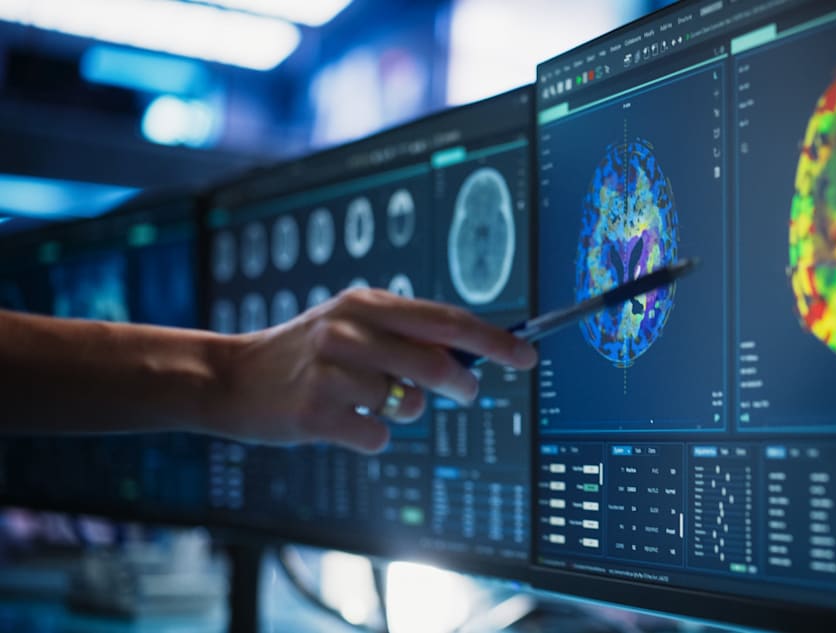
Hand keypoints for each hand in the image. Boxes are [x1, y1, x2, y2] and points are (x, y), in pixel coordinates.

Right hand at [212, 288, 537, 453]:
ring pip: (409, 404)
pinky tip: (344, 422)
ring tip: (372, 401)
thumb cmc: (303, 353)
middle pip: (437, 363)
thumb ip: (405, 333)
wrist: (231, 378)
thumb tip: (472, 354)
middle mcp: (350, 330)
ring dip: (405, 410)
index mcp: (367, 304)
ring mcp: (331, 370)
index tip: (527, 354)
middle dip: (462, 383)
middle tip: (466, 391)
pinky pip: (378, 434)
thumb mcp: (350, 323)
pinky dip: (371, 435)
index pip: (447, 320)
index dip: (494, 339)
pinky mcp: (316, 412)